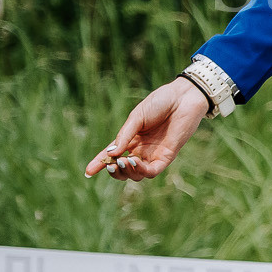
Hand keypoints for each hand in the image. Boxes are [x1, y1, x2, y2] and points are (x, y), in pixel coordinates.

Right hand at [86, 78, 209, 181]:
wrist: (183, 97)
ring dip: (128, 171)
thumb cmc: (160, 102)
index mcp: (131, 138)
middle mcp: (141, 149)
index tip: (88, 172)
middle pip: (124, 169)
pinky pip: (153, 170)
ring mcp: (154, 153)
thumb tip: (110, 154)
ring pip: (138, 174)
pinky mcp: (168, 155)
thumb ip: (125, 135)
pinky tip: (135, 162)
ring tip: (124, 161)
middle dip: (115, 171)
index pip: (112, 155)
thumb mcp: (137, 117)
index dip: (100, 163)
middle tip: (111, 165)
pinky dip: (142, 170)